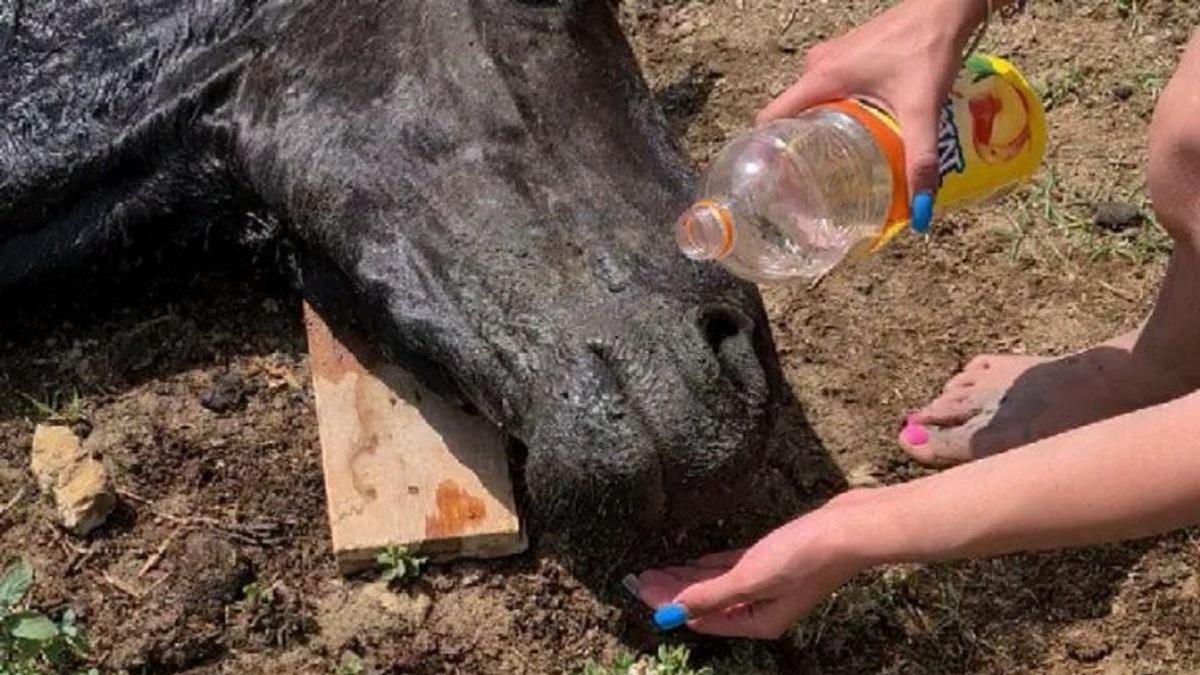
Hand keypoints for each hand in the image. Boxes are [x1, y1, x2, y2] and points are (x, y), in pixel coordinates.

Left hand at [633, 489, 882, 638]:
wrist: (848, 529)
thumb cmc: (802, 556)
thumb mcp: (750, 579)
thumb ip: (710, 595)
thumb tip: (672, 613)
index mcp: (758, 621)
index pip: (702, 618)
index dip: (670, 606)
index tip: (641, 592)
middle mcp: (763, 608)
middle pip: (708, 602)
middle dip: (674, 592)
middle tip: (641, 578)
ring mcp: (769, 584)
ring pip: (719, 584)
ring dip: (689, 578)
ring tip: (657, 571)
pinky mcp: (775, 559)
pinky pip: (734, 568)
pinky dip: (712, 566)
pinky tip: (693, 562)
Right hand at [757, 0, 987, 226]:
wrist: (946, 7)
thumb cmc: (927, 47)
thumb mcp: (922, 109)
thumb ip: (920, 158)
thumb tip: (920, 211)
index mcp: (820, 78)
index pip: (771, 118)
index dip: (767, 151)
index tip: (776, 181)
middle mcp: (817, 67)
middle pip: (791, 116)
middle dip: (798, 148)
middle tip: (810, 183)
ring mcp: (830, 58)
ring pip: (810, 104)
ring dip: (818, 131)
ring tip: (833, 163)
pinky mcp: (846, 56)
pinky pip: (826, 90)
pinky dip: (834, 113)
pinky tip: (857, 133)